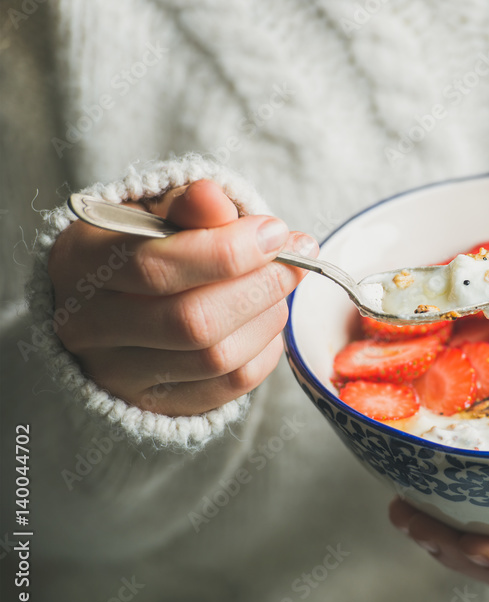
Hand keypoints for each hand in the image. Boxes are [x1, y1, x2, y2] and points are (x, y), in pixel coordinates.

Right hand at [48, 180, 316, 415]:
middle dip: (260, 287)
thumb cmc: (145, 245)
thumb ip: (189, 205)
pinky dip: (264, 350)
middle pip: (193, 321)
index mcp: (81, 264)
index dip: (229, 251)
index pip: (156, 266)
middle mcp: (89, 326)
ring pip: (216, 358)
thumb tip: (215, 198)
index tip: (276, 232)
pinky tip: (265, 321)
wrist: (114, 301)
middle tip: (294, 261)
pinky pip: (230, 386)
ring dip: (267, 318)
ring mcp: (119, 374)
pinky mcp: (156, 404)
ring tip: (280, 287)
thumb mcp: (158, 212)